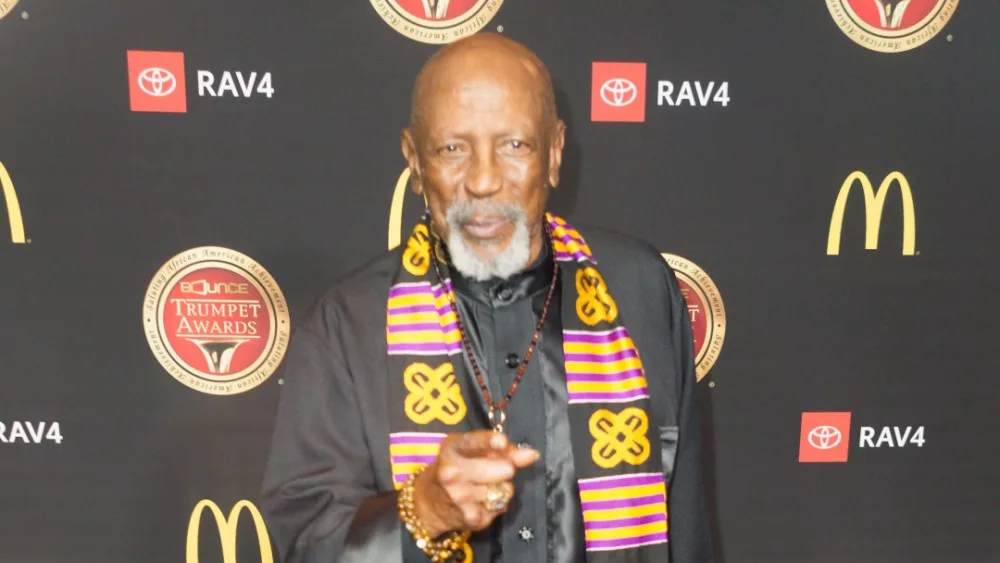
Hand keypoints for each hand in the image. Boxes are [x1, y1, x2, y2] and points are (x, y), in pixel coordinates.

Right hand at [411, 430, 539, 536]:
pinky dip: (497, 503)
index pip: (473, 443)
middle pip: (502, 469)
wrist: (429, 502)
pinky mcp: (471, 518)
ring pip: (506, 489)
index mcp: (452, 449)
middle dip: (507, 468)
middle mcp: (452, 473)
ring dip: (502, 487)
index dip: (489, 442)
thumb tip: (531, 454)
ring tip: (483, 486)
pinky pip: (502, 506)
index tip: (502, 441)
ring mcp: (461, 498)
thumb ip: (501, 449)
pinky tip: (481, 501)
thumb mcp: (471, 450)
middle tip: (499, 469)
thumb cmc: (457, 467)